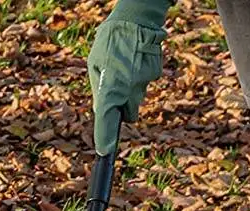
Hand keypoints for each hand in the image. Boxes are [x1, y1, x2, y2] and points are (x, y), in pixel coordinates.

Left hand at [87, 0, 170, 154]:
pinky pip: (144, 83)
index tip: (104, 151)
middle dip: (122, 108)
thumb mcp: (94, 64)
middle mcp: (130, 90)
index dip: (105, 138)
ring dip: (130, 89)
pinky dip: (139, 77)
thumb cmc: (110, 40)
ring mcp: (145, 83)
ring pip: (136, 98)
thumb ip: (98, 91)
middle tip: (115, 87)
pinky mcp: (155, 75)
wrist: (137, 18)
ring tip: (124, 65)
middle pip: (128, 114)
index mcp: (111, 88)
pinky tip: (134, 61)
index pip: (107, 121)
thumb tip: (101, 111)